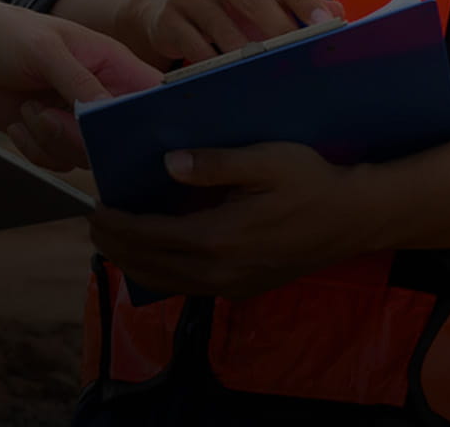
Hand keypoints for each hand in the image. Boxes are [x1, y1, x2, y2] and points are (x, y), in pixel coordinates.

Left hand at [0, 0, 159, 171]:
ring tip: (28, 108)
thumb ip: (79, 81)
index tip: (119, 129)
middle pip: (120, 140)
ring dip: (50, 139)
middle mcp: (102, 96)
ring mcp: (78, 120)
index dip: (151, 121)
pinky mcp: (54, 137)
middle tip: (49, 115)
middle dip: (81, 136)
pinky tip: (18, 120)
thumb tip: (108, 113)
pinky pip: (59, 163)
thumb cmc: (6, 33)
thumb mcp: (44, 50)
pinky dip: (33, 148)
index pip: (153, 99)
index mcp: (114, 65)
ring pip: (87, 157)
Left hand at [88, 143, 381, 296]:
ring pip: (168, 282)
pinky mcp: (244, 289)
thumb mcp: (265, 160)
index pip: (150, 236)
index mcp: (219, 238)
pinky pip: (189, 288)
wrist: (356, 218)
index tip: (95, 208)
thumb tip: (169, 164)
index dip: (117, 225)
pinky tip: (153, 259)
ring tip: (112, 242)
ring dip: (134, 264)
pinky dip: (162, 275)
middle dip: (115, 246)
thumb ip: (215, 163)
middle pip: (151, 265)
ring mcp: (233, 285)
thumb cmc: (310, 182)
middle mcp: (221, 270)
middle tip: (93, 224)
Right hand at [120, 0, 339, 66]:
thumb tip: (336, 12)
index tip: (326, 24)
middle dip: (283, 32)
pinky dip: (221, 67)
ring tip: (272, 72)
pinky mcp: (168, 18)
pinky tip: (235, 77)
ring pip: (227, 30)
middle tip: (303, 56)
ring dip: (252, 56)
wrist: (163, 2)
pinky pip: (201, 50)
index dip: (304, 0)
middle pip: (254, 0)